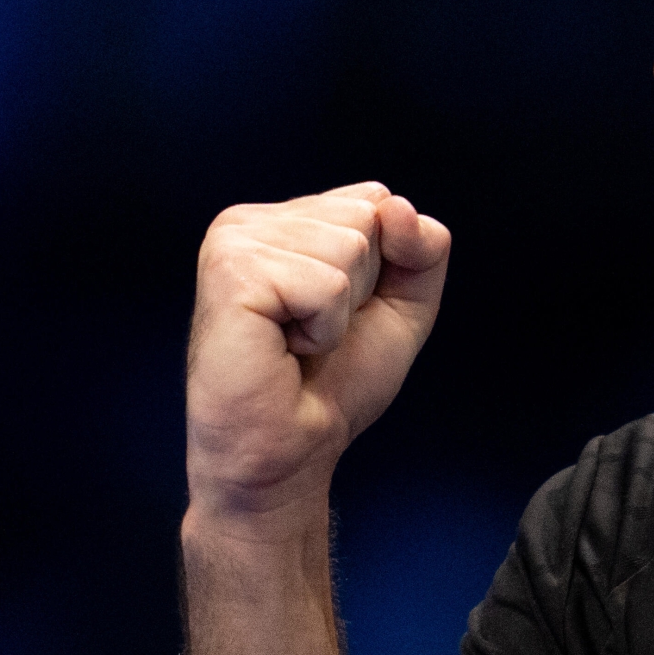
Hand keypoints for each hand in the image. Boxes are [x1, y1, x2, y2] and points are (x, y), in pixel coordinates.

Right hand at [185, 182, 452, 532]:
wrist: (289, 453)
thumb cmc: (332, 386)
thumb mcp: (401, 308)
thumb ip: (422, 249)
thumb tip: (397, 207)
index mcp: (283, 220)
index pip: (378, 201)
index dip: (382, 273)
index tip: (335, 315)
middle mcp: (251, 221)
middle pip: (367, 218)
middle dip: (363, 290)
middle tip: (313, 335)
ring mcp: (233, 242)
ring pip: (350, 246)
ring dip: (339, 313)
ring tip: (296, 343)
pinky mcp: (231, 272)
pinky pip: (327, 283)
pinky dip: (322, 329)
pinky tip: (283, 349)